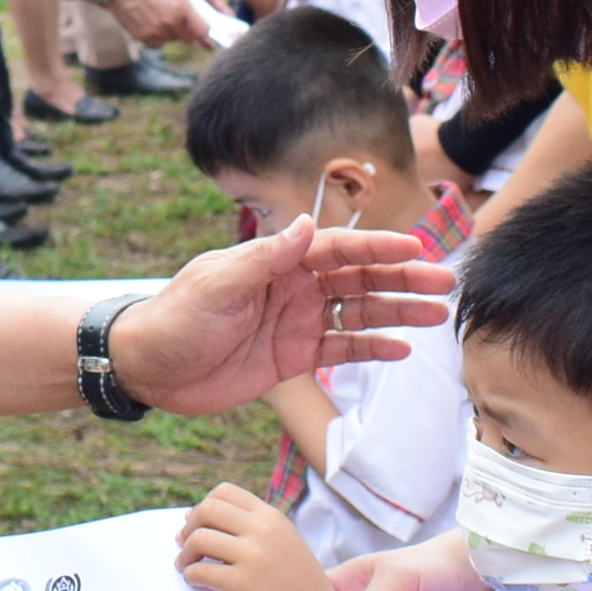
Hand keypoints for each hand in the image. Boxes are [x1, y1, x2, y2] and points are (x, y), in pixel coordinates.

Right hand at [107, 0, 196, 46]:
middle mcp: (171, 22)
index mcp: (182, 7)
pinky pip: (157, 43)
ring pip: (172, 39)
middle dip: (188, 32)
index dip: (205, 31)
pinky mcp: (143, 37)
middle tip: (183, 24)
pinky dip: (157, 36)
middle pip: (189, 38)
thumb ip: (185, 4)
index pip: (203, 29)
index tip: (206, 33)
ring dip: (171, 33)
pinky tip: (151, 22)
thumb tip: (193, 20)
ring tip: (161, 16)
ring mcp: (156, 31)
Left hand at [108, 219, 453, 413]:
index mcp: (277, 259)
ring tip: (436, 315)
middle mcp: (293, 285)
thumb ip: (266, 257)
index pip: (337, 248)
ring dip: (397, 312)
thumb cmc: (176, 317)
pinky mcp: (292, 356)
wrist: (147, 366)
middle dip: (402, 279)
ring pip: (358, 312)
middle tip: (444, 283)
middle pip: (358, 278)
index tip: (415, 249)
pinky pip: (341, 348)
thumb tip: (307, 224)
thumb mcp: (219, 283)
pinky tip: (401, 349)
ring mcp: (296, 320)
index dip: (377, 248)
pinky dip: (371, 348)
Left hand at [176, 481, 329, 590]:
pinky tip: (193, 581)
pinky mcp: (244, 583)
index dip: (204, 505)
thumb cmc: (293, 581)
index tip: (196, 523)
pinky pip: (201, 572)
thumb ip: (247, 526)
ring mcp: (254, 556)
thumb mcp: (282, 541)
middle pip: (208, 510)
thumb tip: (192, 515)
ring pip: (200, 539)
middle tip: (183, 543)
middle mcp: (263, 530)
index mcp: (271, 516)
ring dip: (185, 553)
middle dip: (189, 526)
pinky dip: (191, 575)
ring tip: (184, 565)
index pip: (225, 492)